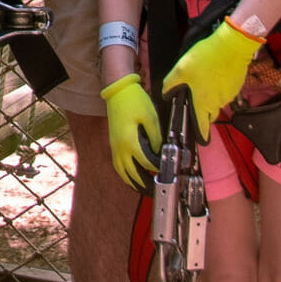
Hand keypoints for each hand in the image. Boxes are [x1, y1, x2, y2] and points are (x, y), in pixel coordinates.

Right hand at [101, 73, 161, 190]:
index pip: (147, 163)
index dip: (158, 169)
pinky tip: (131, 177)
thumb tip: (160, 152)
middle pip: (133, 174)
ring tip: (144, 189)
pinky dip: (125, 175)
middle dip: (145, 185)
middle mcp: (120, 148)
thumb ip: (156, 138)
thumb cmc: (134, 101)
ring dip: (133, 183)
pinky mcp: (113, 144)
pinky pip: (118, 166)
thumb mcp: (151, 118)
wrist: (118, 91)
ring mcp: (114, 147)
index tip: (167, 171)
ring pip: (123, 173)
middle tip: (157, 190)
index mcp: (130, 142)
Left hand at [161, 17, 263, 139]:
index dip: (200, 134)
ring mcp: (229, 95)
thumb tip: (165, 93)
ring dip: (211, 95)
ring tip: (205, 77)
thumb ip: (171, 84)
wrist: (231, 46)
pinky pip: (226, 91)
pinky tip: (215, 72)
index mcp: (203, 102)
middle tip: (196, 94)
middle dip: (203, 109)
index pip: (202, 128)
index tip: (199, 137)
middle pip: (210, 114)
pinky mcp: (236, 86)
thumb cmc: (206, 58)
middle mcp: (217, 102)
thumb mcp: (181, 69)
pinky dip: (220, 86)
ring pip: (218, 101)